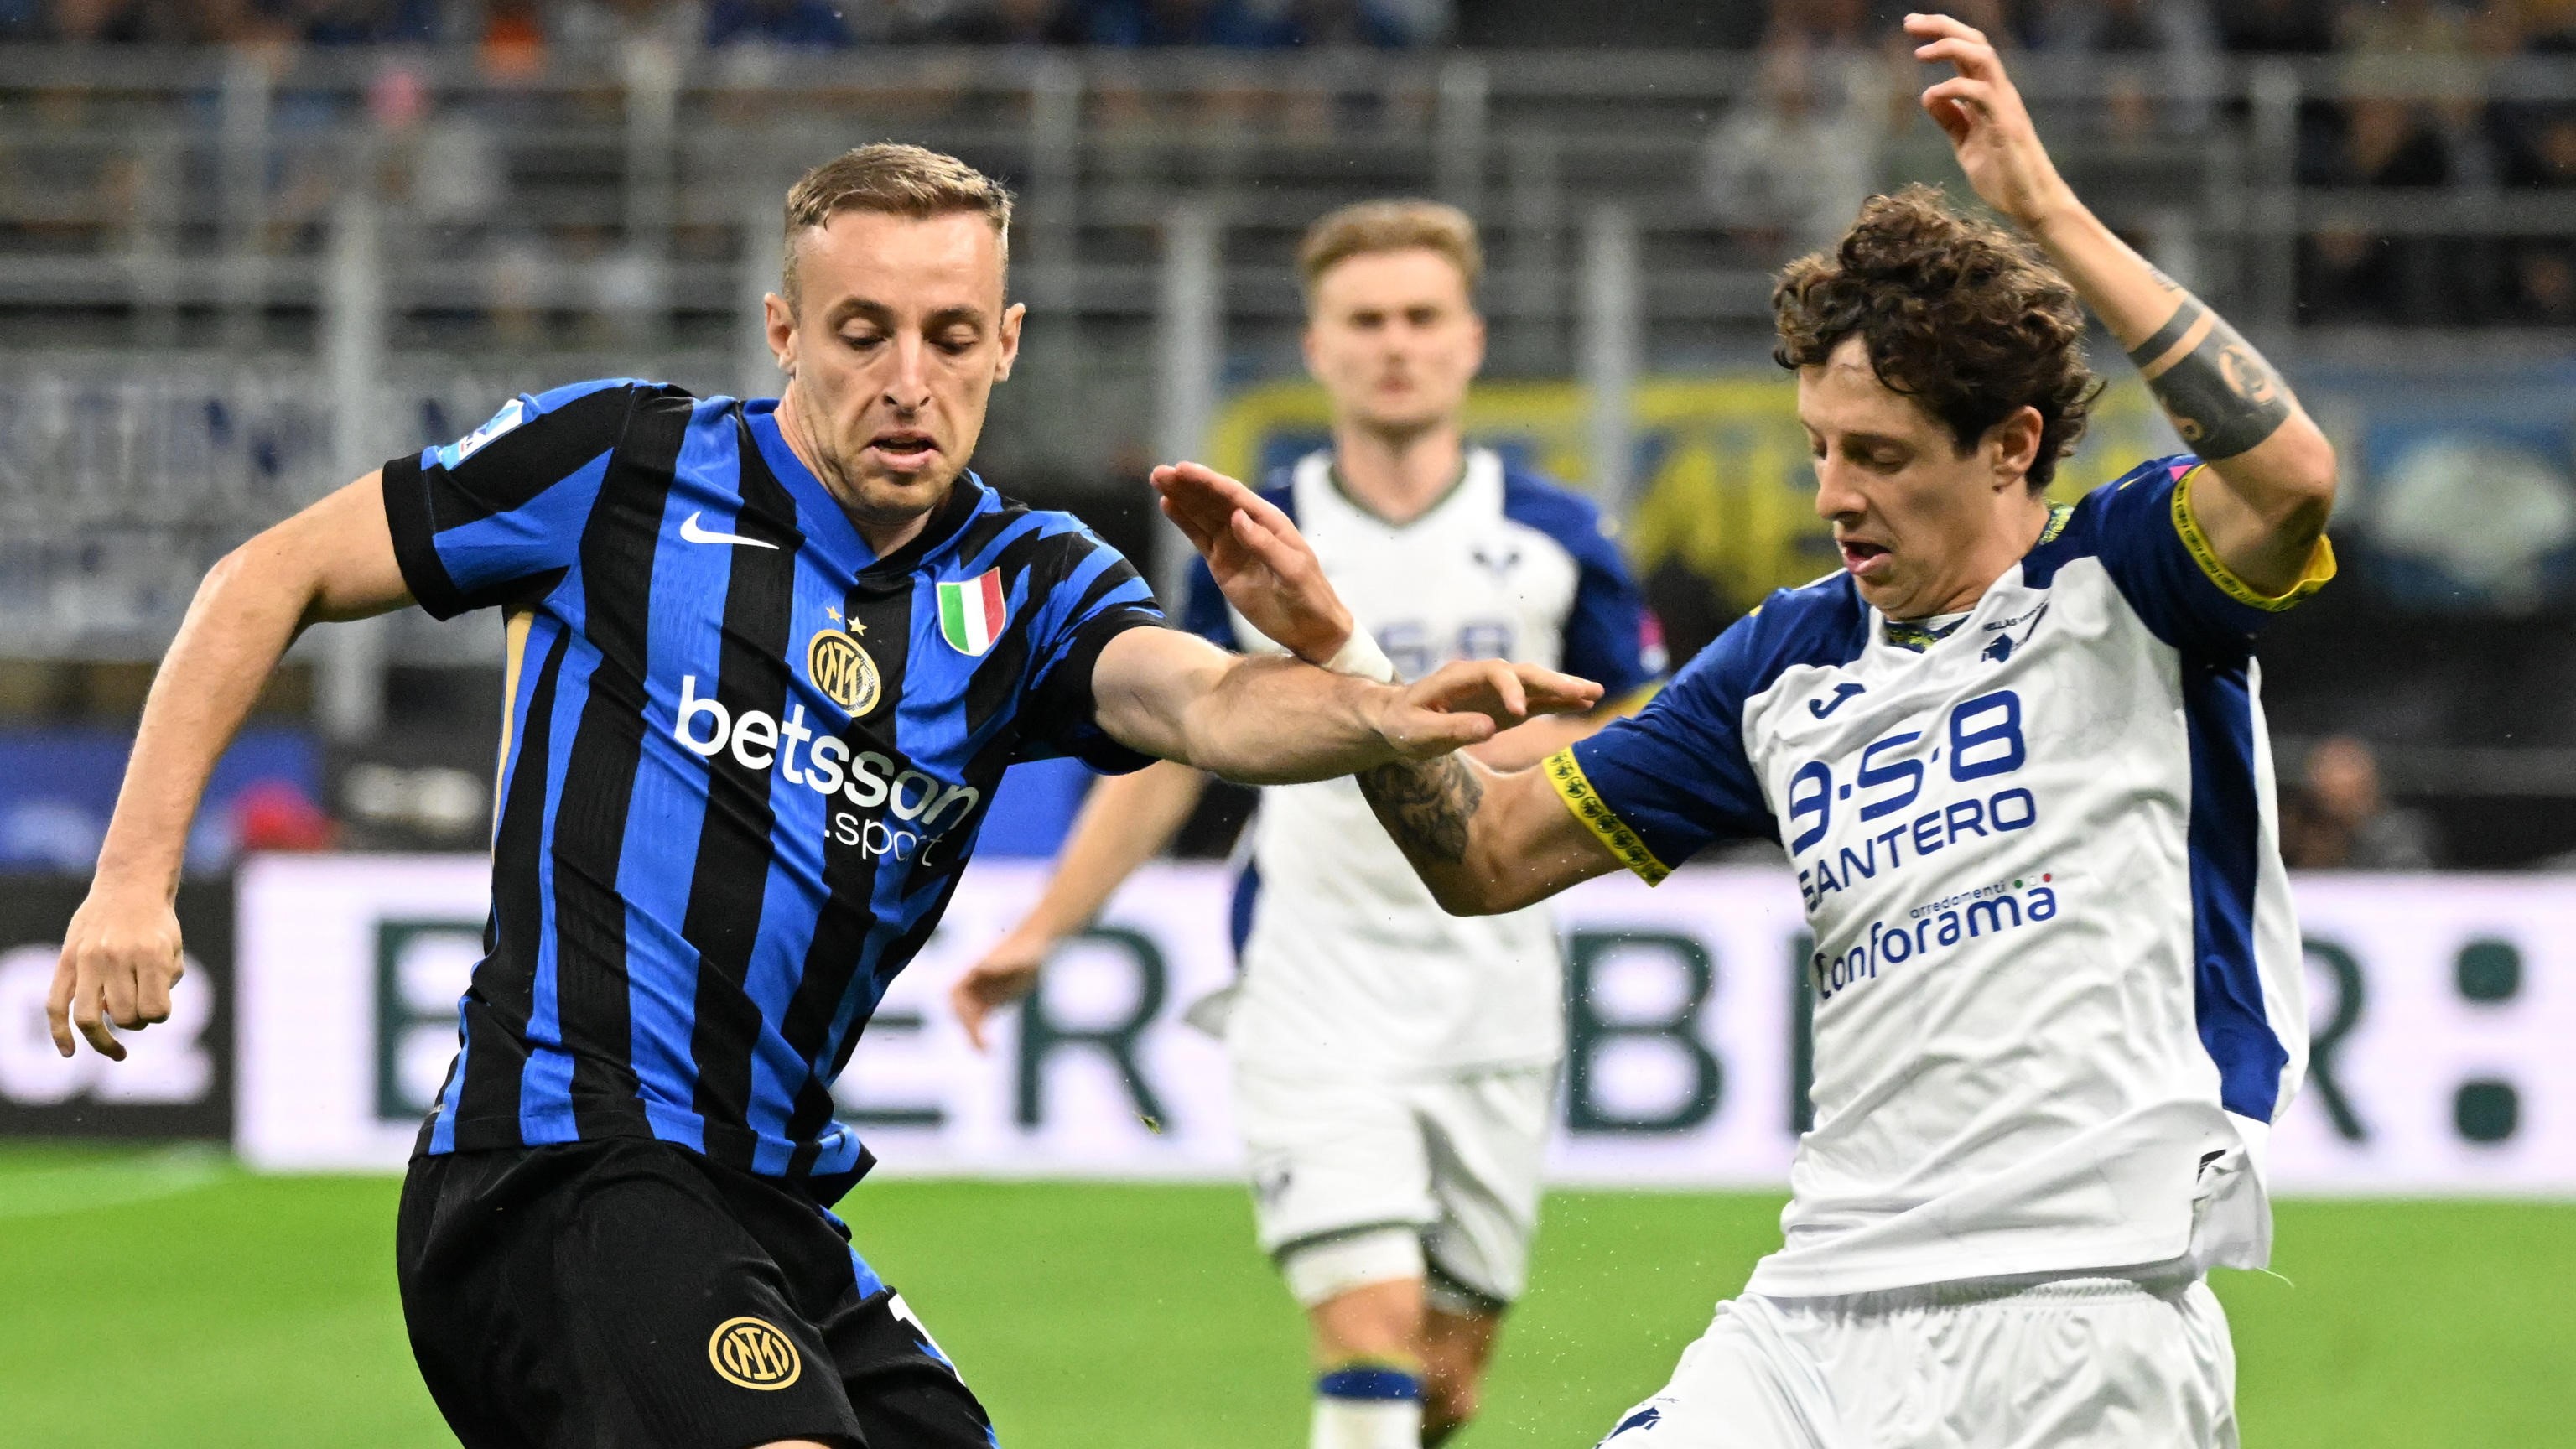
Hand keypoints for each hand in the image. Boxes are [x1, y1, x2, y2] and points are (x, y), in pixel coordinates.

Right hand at [48, 880, 184, 1061]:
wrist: (129, 886)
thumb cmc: (156, 923)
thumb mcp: (173, 950)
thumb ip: (162, 985)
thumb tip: (134, 1018)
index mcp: (150, 955)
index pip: (155, 1010)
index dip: (159, 1016)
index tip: (159, 1006)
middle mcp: (116, 958)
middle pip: (124, 1016)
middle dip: (135, 1022)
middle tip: (139, 1012)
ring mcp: (87, 960)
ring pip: (88, 1018)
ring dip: (103, 1039)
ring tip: (114, 1048)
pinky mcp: (66, 961)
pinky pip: (55, 1005)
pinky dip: (60, 1033)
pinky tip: (69, 1053)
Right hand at [950, 930, 1049, 1051]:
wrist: (1036, 946)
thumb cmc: (1025, 949)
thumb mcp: (1014, 958)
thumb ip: (996, 964)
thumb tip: (977, 968)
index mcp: (973, 973)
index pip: (955, 996)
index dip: (959, 1010)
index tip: (972, 1022)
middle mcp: (973, 985)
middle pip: (960, 1012)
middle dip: (967, 1028)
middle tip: (981, 1045)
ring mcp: (981, 994)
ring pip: (969, 1020)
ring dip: (973, 1036)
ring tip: (985, 1053)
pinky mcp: (992, 1002)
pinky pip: (980, 1023)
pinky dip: (981, 1036)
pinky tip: (989, 1050)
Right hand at [1150, 461, 1354, 664]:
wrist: (1309, 628)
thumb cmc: (1309, 597)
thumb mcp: (1292, 571)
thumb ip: (1264, 544)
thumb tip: (1236, 516)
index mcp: (1269, 522)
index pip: (1234, 496)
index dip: (1208, 482)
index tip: (1183, 470)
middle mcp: (1249, 527)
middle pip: (1213, 500)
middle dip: (1187, 484)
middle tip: (1160, 472)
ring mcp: (1234, 544)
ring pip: (1202, 515)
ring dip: (1181, 497)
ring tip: (1158, 480)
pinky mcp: (1222, 563)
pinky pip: (1199, 537)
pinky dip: (1183, 521)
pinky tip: (1168, 505)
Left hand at [1371, 659, 1603, 760]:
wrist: (1396, 720)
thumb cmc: (1401, 725)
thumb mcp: (1416, 733)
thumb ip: (1449, 730)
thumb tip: (1488, 728)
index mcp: (1458, 677)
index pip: (1493, 673)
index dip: (1509, 689)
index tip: (1520, 713)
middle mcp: (1482, 678)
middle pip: (1523, 673)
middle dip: (1553, 680)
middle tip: (1584, 690)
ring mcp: (1496, 691)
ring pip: (1535, 684)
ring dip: (1564, 688)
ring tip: (1595, 692)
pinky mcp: (1504, 706)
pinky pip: (1535, 701)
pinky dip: (1558, 702)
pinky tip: (1583, 703)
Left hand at [1907, 12, 2075, 232]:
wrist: (2032, 204)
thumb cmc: (2003, 175)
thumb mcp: (1966, 144)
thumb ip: (1950, 119)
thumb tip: (1928, 94)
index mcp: (1990, 94)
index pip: (1968, 50)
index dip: (1941, 33)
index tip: (1912, 26)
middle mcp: (2000, 92)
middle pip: (1975, 43)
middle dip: (1942, 27)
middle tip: (1909, 23)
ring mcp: (2005, 106)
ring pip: (1983, 58)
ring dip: (1950, 48)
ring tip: (1920, 52)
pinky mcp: (2006, 125)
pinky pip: (1981, 94)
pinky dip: (1955, 87)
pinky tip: (1933, 93)